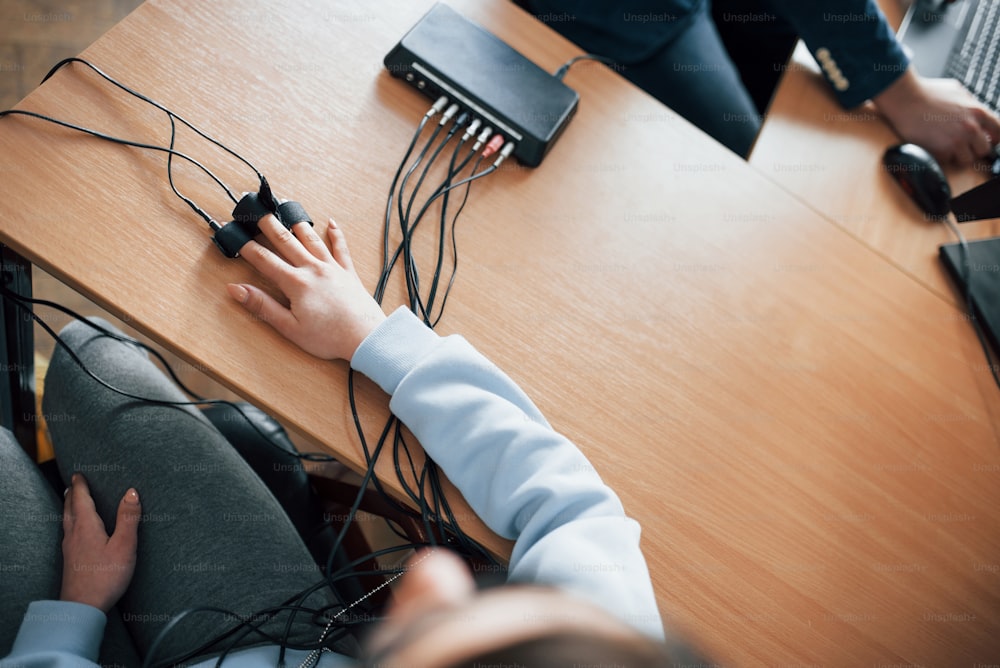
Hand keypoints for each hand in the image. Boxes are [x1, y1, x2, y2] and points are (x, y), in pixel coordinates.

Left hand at [60, 474, 140, 612]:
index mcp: (86, 527)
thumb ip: (128, 518)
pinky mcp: (71, 562)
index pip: (81, 500)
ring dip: (69, 509)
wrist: (82, 607)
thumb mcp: (124, 545)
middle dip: (72, 495)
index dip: (81, 486)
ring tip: (72, 503)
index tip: (79, 474)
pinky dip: (70, 524)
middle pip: (69, 509)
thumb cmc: (105, 577)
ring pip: (66, 522)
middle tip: (73, 485)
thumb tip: (131, 492)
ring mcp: (70, 549)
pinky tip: (76, 533)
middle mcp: (74, 535)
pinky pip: (68, 534)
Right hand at [226, 215, 386, 360]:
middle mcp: (313, 269)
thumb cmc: (329, 337)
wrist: (366, 337)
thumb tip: (236, 290)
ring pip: (312, 239)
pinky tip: (332, 223)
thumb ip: (262, 306)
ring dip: (298, 224)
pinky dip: (336, 234)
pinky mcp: (348, 273)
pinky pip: (341, 248)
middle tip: (257, 211)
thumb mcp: (290, 327)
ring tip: (288, 208)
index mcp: (296, 283)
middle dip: (269, 225)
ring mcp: (332, 268)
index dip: (246, 247)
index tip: (234, 235)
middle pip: (286, 242)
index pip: (264, 260)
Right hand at [873, 67, 999, 165]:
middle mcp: (970, 128)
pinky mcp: (940, 151)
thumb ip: (970, 103)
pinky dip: (941, 157)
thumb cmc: (926, 91)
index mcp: (978, 111)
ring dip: (957, 156)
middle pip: (984, 150)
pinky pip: (947, 162)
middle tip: (963, 145)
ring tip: (946, 147)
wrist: (905, 98)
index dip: (993, 138)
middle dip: (974, 148)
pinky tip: (933, 146)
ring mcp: (956, 141)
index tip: (987, 140)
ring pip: (967, 160)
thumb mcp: (957, 90)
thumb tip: (975, 112)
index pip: (999, 131)